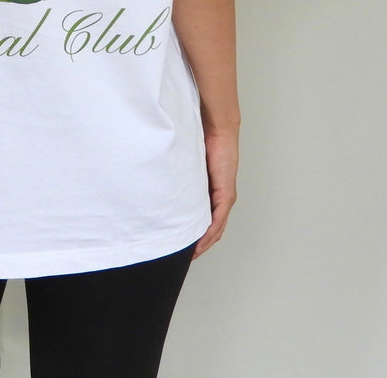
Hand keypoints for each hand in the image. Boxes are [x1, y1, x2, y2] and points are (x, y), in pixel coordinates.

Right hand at [193, 126, 238, 258]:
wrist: (217, 130)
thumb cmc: (202, 142)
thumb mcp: (187, 166)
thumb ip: (180, 177)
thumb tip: (160, 184)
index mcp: (211, 193)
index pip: (205, 220)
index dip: (196, 236)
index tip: (182, 245)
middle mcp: (220, 198)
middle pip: (212, 230)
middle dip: (199, 245)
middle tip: (185, 256)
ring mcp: (224, 197)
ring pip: (216, 228)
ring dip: (204, 243)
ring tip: (191, 254)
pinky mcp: (226, 194)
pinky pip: (217, 220)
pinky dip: (209, 233)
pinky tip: (201, 243)